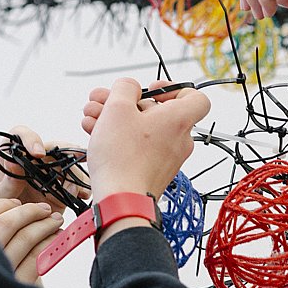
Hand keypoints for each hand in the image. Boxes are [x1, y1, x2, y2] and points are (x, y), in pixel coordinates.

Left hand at [0, 125, 88, 210]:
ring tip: (76, 191)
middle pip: (52, 147)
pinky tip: (82, 196)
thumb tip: (15, 162)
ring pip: (68, 164)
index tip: (38, 154)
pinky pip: (75, 182)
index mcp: (9, 155)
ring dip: (76, 175)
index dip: (31, 139)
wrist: (6, 231)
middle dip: (68, 152)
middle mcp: (30, 161)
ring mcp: (47, 174)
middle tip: (78, 159)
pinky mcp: (60, 188)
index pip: (20, 135)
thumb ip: (5, 183)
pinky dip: (82, 187)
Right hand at [0, 197, 64, 282]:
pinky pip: (37, 258)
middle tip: (44, 210)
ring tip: (55, 222)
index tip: (17, 204)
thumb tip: (15, 211)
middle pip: (7, 224)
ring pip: (25, 239)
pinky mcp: (17, 287)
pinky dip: (51, 244)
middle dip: (30, 212)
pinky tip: (57, 240)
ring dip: (45, 226)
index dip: (4, 206)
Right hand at [80, 78, 209, 199]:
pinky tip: (94, 133)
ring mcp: (167, 157)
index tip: (151, 90)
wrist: (120, 200)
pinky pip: (140, 147)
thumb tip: (131, 87)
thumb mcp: (118, 108)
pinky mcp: (153, 171)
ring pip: (143, 128)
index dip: (174, 88)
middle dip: (125, 103)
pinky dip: (120, 137)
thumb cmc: (122, 157)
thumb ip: (125, 88)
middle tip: (102, 100)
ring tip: (91, 116)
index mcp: (179, 120)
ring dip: (115, 119)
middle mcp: (179, 139)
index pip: (196, 98)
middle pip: (156, 111)